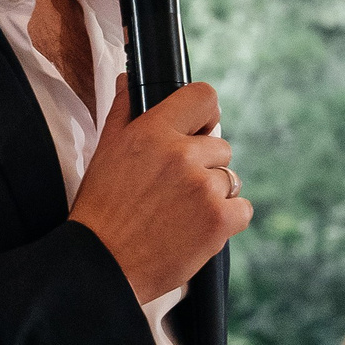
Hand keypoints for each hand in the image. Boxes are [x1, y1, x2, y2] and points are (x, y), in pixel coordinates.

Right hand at [72, 79, 250, 303]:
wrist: (103, 264)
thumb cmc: (102, 209)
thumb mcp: (106, 151)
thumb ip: (124, 110)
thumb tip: (129, 80)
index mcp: (153, 132)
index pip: (203, 96)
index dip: (206, 113)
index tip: (202, 128)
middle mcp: (182, 155)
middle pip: (221, 145)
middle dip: (205, 165)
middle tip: (176, 189)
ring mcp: (203, 188)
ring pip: (230, 179)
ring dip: (213, 194)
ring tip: (181, 213)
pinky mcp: (219, 221)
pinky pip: (242, 209)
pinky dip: (227, 220)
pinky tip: (197, 228)